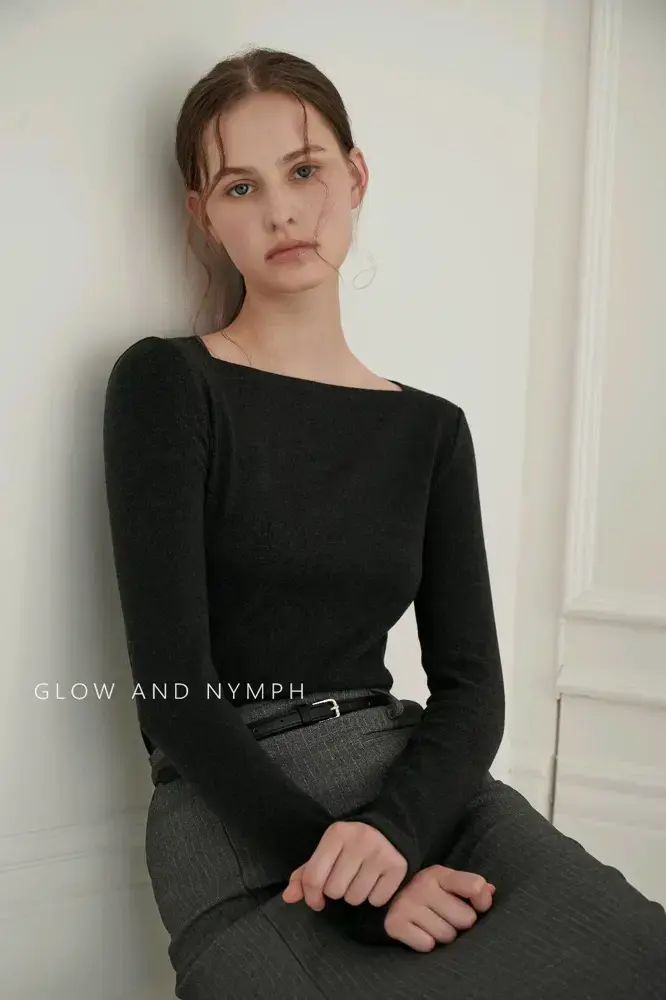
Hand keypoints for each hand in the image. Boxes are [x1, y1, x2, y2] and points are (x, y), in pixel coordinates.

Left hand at [282, 820, 407, 910]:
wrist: (389, 830)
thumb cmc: (350, 846)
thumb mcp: (326, 852)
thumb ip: (305, 874)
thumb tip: (288, 897)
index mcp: (336, 834)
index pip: (314, 877)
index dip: (311, 896)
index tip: (316, 901)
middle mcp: (359, 840)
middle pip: (335, 891)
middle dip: (337, 891)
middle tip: (344, 880)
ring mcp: (380, 853)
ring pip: (355, 898)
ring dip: (355, 896)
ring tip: (360, 880)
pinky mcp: (397, 866)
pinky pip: (377, 900)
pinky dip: (374, 897)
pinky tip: (376, 882)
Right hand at [383, 865, 495, 951]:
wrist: (386, 899)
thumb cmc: (427, 895)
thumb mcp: (447, 884)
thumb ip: (471, 887)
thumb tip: (491, 891)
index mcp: (439, 874)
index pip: (475, 886)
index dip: (482, 901)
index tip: (477, 905)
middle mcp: (423, 885)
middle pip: (465, 919)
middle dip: (459, 923)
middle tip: (444, 916)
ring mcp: (407, 904)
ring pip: (447, 936)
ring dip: (442, 935)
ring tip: (431, 924)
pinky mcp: (395, 923)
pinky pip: (427, 945)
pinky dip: (425, 943)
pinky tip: (418, 932)